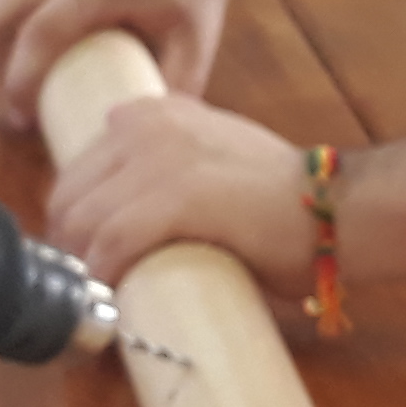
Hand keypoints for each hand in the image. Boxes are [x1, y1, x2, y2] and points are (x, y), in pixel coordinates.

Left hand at [47, 94, 317, 293]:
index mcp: (151, 112)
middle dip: (70, 243)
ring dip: (82, 264)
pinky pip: (111, 242)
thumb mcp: (214, 149)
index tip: (90, 249)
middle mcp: (146, 126)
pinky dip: (104, 274)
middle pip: (68, 194)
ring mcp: (158, 159)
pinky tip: (114, 293)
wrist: (337, 209)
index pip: (78, 167)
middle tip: (89, 282)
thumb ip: (167, 153)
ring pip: (81, 220)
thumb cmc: (282, 197)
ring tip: (101, 293)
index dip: (78, 214)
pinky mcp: (174, 198)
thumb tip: (121, 195)